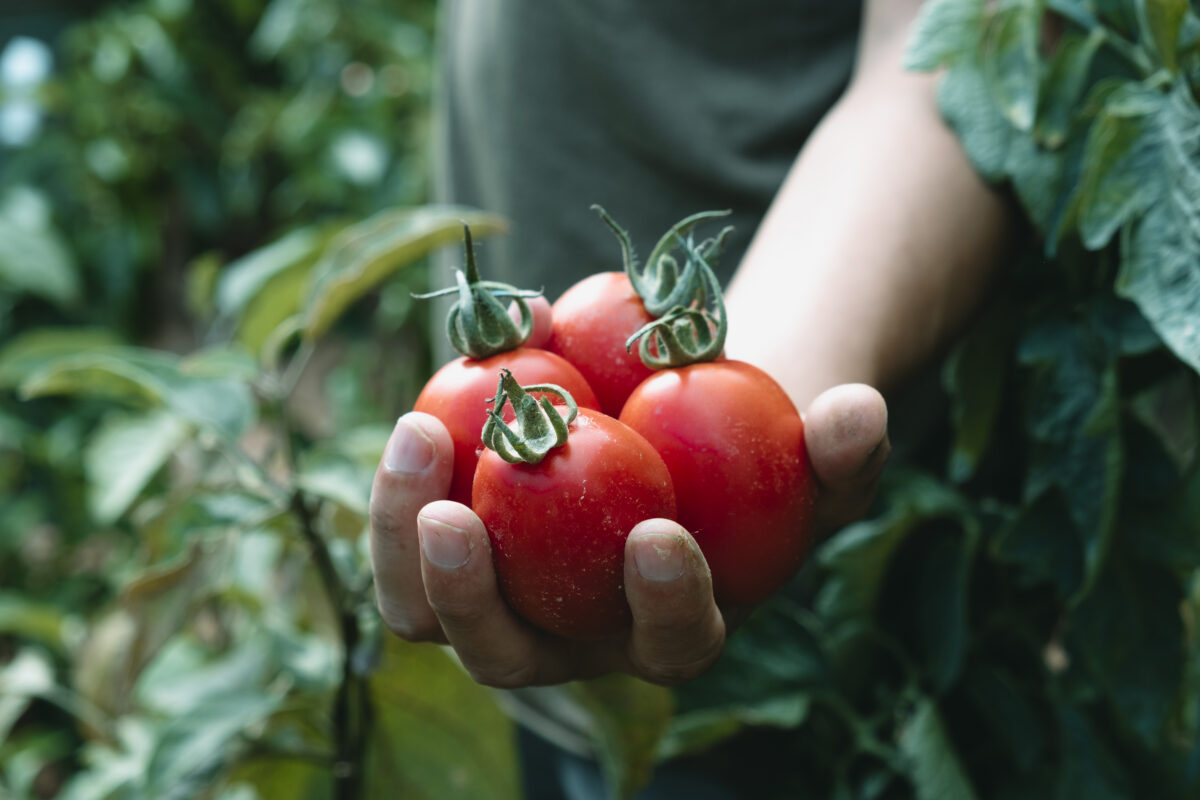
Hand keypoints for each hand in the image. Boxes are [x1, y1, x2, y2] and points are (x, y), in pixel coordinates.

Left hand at [368, 383, 887, 687]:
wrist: (678, 441)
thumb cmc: (753, 463)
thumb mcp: (811, 458)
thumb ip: (840, 451)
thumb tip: (861, 412)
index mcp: (670, 632)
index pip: (671, 646)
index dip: (666, 606)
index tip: (659, 531)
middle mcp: (575, 639)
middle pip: (507, 659)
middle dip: (474, 599)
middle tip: (456, 514)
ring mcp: (504, 604)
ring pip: (427, 615)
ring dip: (403, 539)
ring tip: (417, 433)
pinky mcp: (452, 555)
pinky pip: (406, 544)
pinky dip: (402, 486)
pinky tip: (425, 407)